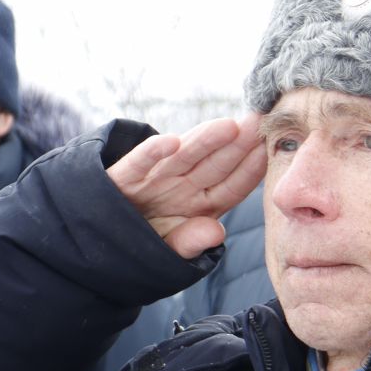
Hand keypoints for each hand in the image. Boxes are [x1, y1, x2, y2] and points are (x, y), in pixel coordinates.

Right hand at [106, 114, 266, 257]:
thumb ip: (191, 243)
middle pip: (213, 165)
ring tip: (229, 126)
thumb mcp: (169, 250)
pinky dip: (153, 152)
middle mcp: (181, 186)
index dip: (250, 170)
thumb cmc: (144, 241)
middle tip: (260, 121)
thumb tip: (216, 233)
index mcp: (200, 203)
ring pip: (183, 156)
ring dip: (205, 140)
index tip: (270, 152)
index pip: (231, 186)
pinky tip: (171, 143)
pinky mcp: (124, 177)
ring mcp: (154, 179)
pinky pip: (140, 163)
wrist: (101, 238)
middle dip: (237, 144)